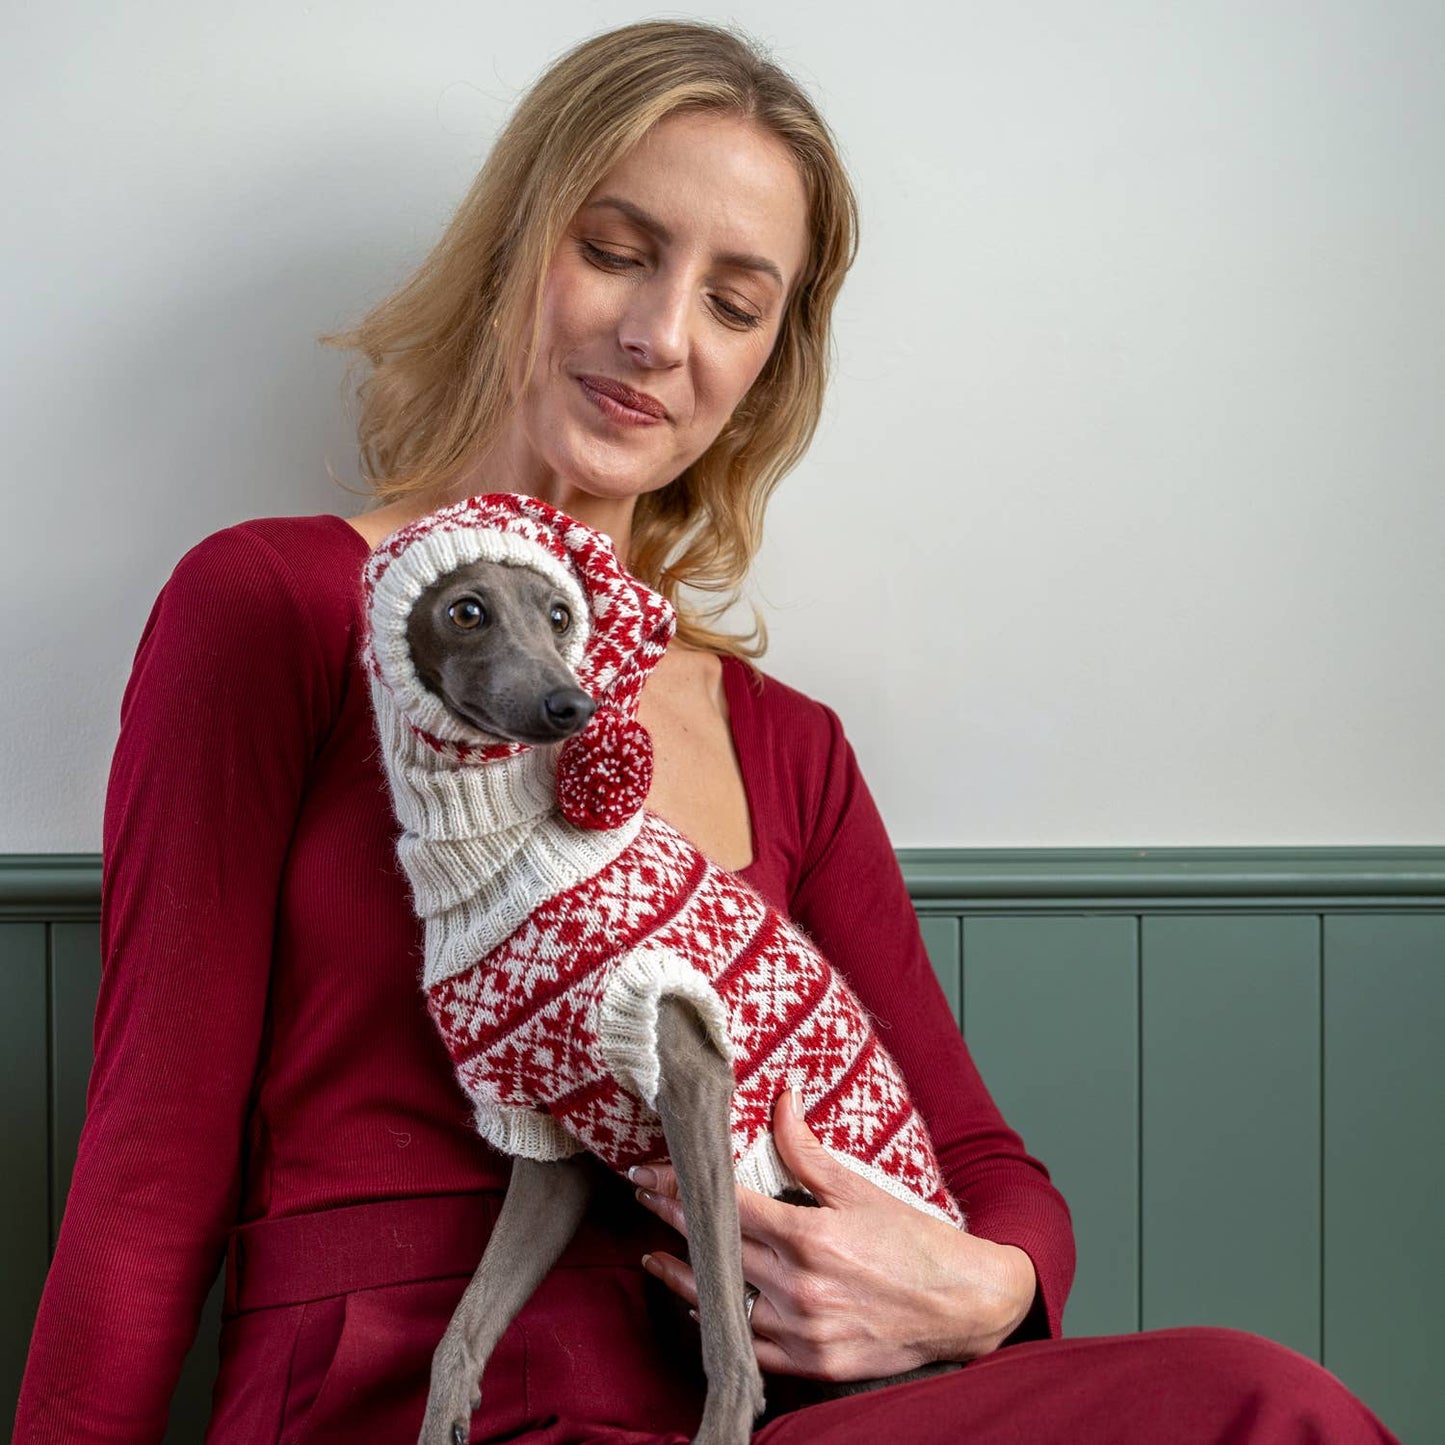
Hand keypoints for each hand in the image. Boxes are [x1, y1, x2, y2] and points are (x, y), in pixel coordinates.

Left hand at [630, 1090, 1037, 1380]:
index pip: (726, 1208)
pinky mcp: (813, 1363)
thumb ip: (808, 1150)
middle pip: (716, 1253)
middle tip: (643, 1202)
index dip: (682, 1188)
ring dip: (685, 1279)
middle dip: (674, 1224)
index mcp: (810, 1237)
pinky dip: (721, 1326)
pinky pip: (750, 1348)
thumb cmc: (916, 1243)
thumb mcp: (861, 1188)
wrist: (966, 1305)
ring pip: (724, 1305)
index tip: (650, 1175)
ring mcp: (804, 1331)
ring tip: (655, 1259)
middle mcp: (801, 1287)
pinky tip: (702, 1308)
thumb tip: (782, 1100)